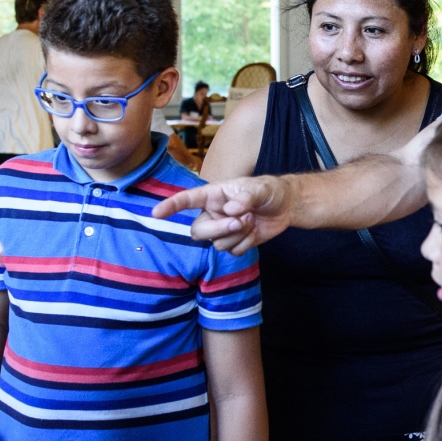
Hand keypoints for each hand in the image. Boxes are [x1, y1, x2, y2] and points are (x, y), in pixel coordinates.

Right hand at [151, 175, 294, 255]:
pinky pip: (232, 252)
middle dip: (218, 229)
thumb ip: (247, 196)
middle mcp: (213, 213)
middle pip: (198, 231)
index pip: (188, 200)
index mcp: (213, 194)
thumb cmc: (268, 191)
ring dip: (237, 235)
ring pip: (216, 244)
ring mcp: (222, 229)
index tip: (156, 213)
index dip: (171, 206)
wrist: (285, 206)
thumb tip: (231, 209)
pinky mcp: (234, 242)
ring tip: (251, 219)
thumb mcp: (261, 188)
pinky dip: (245, 244)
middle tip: (240, 221)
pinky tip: (254, 232)